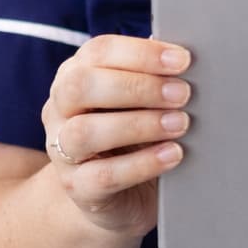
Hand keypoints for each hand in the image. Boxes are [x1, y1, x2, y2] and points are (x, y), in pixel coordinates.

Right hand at [40, 36, 191, 235]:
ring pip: (84, 132)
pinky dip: (142, 164)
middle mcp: (60, 109)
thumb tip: (186, 56)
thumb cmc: (138, 134)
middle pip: (81, 86)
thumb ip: (157, 75)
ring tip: (181, 123)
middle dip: (137, 86)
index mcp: (76, 75)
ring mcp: (62, 151)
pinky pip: (103, 176)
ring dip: (139, 124)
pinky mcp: (77, 188)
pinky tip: (173, 154)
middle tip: (183, 93)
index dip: (141, 53)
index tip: (183, 60)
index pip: (98, 51)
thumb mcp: (144, 100)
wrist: (119, 196)